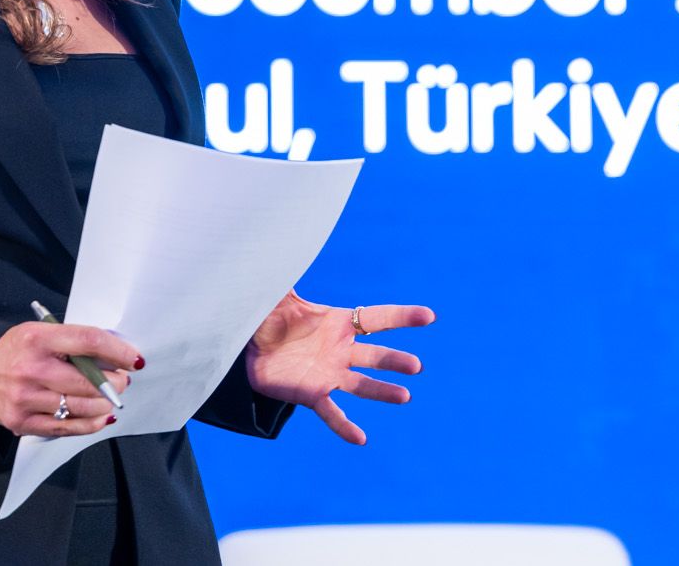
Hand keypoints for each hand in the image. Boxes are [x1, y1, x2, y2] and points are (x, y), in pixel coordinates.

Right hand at [0, 321, 138, 437]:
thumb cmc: (19, 350)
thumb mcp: (40, 332)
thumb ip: (73, 342)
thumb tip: (116, 357)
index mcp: (36, 338)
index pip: (87, 341)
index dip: (117, 351)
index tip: (135, 359)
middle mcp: (30, 369)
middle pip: (88, 381)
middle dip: (115, 383)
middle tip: (122, 381)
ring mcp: (25, 399)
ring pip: (81, 407)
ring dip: (104, 404)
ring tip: (110, 398)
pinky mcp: (22, 422)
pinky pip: (67, 428)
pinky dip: (90, 424)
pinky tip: (101, 417)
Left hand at [244, 291, 433, 444]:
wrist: (250, 346)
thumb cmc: (270, 317)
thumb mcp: (279, 293)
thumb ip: (290, 273)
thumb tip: (290, 239)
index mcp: (339, 323)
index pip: (376, 318)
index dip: (401, 317)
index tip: (429, 316)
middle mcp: (340, 350)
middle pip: (375, 356)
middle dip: (394, 361)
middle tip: (415, 366)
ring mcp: (329, 374)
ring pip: (362, 385)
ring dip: (382, 392)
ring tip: (404, 396)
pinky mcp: (312, 394)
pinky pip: (332, 412)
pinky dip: (345, 426)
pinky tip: (361, 439)